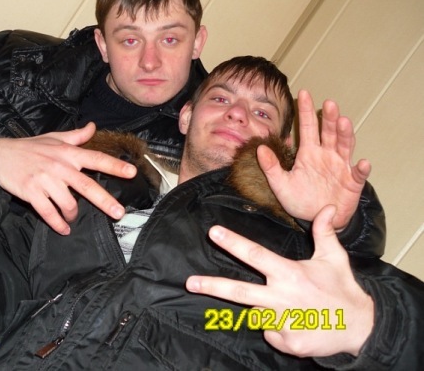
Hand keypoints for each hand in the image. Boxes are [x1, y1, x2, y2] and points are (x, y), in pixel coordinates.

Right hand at [0, 122, 136, 234]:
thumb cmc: (29, 148)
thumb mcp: (53, 138)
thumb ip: (76, 136)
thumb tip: (93, 127)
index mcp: (67, 153)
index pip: (95, 158)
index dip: (115, 165)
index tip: (132, 172)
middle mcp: (59, 166)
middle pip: (86, 185)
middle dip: (105, 200)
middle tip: (119, 213)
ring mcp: (45, 180)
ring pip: (68, 203)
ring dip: (73, 214)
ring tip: (72, 218)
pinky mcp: (31, 193)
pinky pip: (48, 212)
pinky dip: (58, 224)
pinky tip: (63, 229)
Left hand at [186, 205, 373, 357]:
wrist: (362, 328)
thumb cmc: (343, 290)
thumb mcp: (334, 258)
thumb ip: (324, 232)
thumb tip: (326, 208)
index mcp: (289, 274)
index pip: (255, 254)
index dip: (233, 242)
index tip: (214, 232)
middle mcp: (282, 298)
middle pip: (239, 292)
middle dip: (212, 286)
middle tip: (190, 282)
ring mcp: (283, 323)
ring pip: (257, 314)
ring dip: (265, 310)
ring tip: (291, 307)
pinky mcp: (288, 343)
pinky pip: (271, 333)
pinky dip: (278, 328)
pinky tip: (298, 323)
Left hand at [258, 89, 370, 228]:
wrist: (317, 220)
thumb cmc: (300, 200)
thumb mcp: (280, 185)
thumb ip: (271, 168)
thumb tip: (260, 149)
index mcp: (308, 153)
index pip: (307, 128)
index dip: (306, 111)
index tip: (304, 93)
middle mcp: (326, 155)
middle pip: (328, 132)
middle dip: (329, 118)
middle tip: (329, 103)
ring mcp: (341, 167)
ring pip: (344, 146)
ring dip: (345, 135)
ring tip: (343, 122)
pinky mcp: (352, 182)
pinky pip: (358, 174)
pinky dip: (361, 169)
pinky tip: (362, 162)